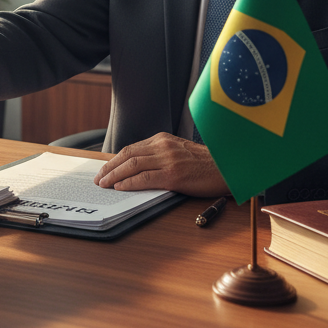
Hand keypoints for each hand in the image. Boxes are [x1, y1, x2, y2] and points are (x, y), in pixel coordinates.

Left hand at [92, 133, 227, 196]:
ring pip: (133, 165)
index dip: (115, 160)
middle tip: (99, 178)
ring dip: (114, 175)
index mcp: (163, 139)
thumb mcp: (179, 152)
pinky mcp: (174, 174)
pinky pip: (145, 178)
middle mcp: (163, 146)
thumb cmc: (205, 164)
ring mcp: (168, 159)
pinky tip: (121, 187)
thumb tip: (136, 169)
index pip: (131, 148)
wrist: (228, 167)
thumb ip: (160, 156)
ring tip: (104, 184)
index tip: (105, 169)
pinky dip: (130, 183)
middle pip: (128, 155)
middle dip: (110, 167)